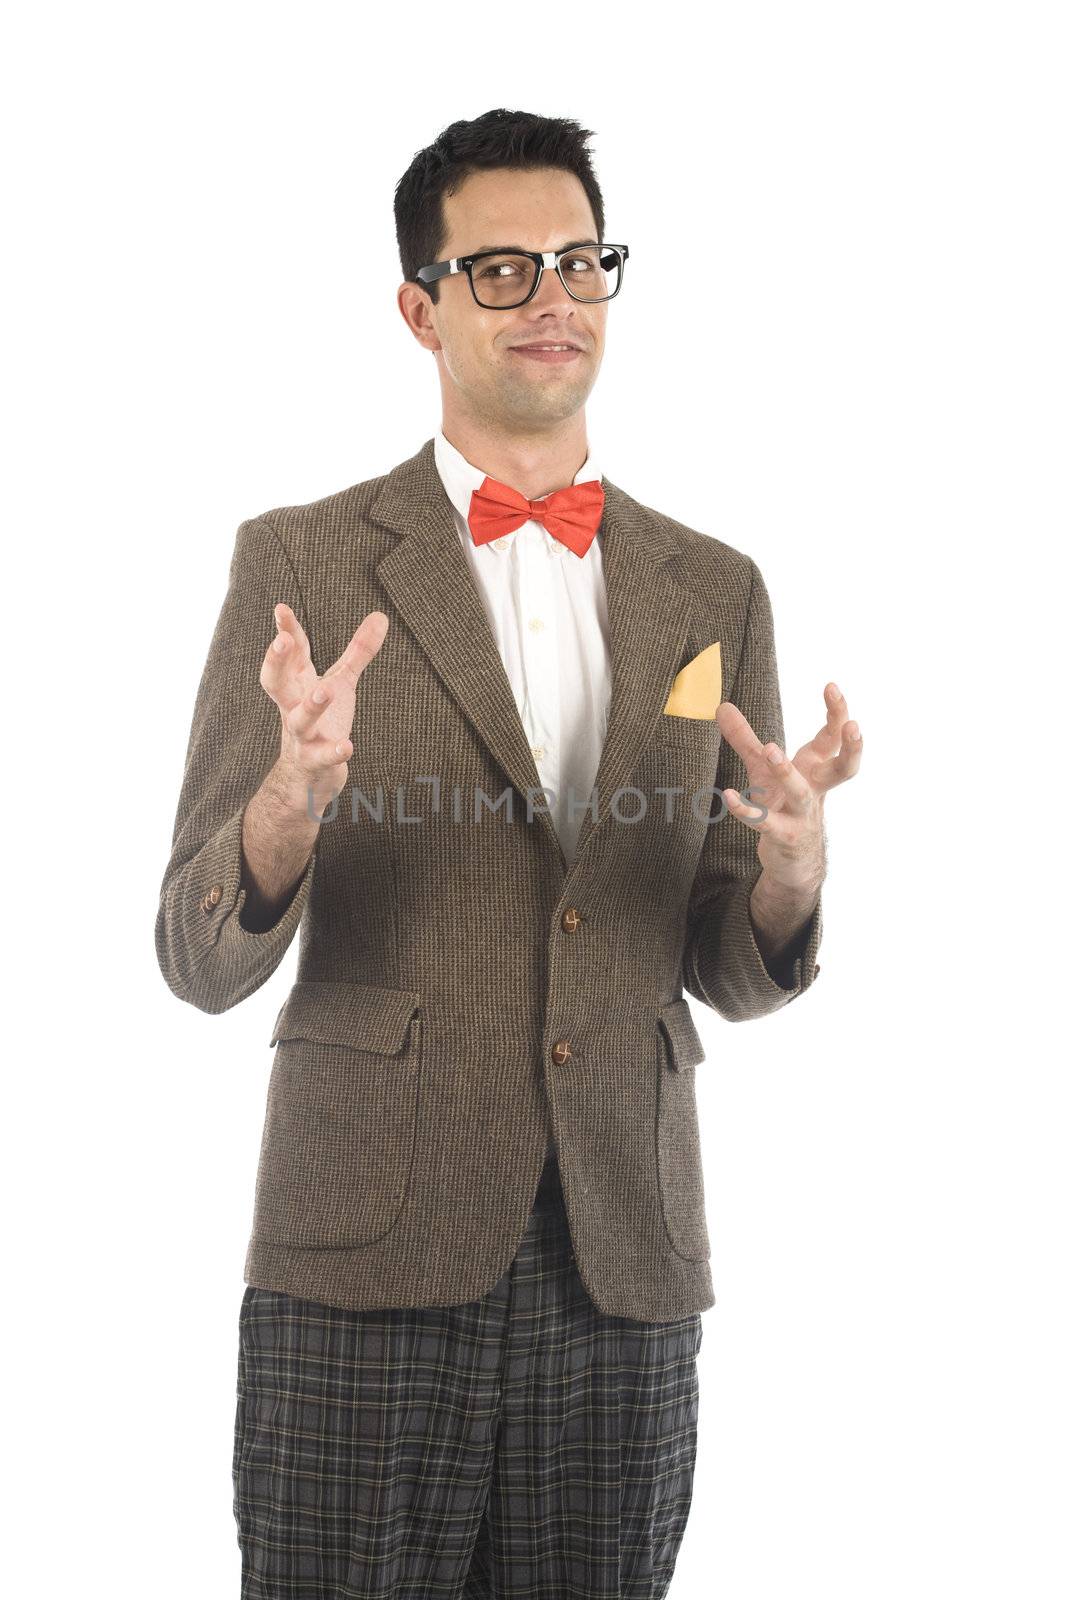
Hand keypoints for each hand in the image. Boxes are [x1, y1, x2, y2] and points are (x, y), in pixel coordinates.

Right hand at [259, 603, 388, 818]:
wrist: (307, 776)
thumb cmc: (323, 721)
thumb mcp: (342, 682)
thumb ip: (358, 651)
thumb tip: (381, 616)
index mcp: (298, 684)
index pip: (291, 654)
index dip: (287, 631)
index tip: (281, 608)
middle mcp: (293, 707)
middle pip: (276, 682)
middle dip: (276, 662)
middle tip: (283, 641)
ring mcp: (301, 735)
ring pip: (298, 720)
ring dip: (310, 706)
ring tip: (325, 691)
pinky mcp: (314, 761)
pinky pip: (321, 757)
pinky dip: (332, 752)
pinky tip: (347, 747)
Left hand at [716, 681, 861, 891]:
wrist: (793, 858)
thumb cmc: (782, 805)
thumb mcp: (763, 768)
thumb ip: (744, 738)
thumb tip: (721, 706)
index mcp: (816, 770)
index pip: (834, 738)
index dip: (837, 713)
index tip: (831, 686)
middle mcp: (816, 790)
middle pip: (843, 768)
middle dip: (851, 747)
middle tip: (852, 725)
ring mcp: (802, 815)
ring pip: (801, 792)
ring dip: (786, 771)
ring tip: (771, 749)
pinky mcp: (783, 836)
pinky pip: (765, 822)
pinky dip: (746, 810)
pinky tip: (728, 796)